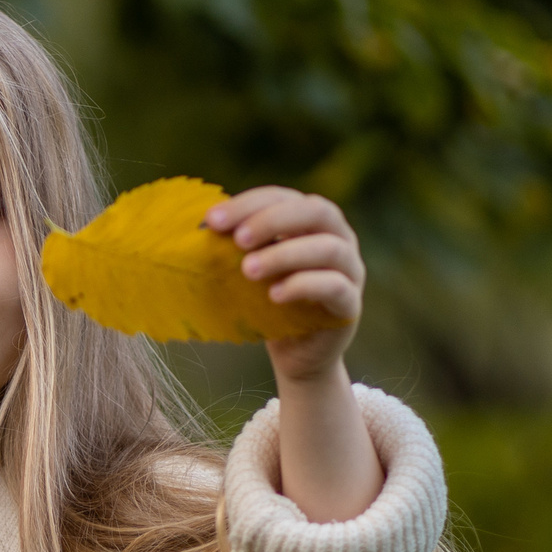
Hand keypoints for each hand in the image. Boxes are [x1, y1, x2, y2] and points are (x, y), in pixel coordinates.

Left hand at [204, 186, 363, 385]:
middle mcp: (339, 238)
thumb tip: (201, 227)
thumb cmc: (270, 303)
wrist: (296, 354)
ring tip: (248, 270)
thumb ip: (238, 246)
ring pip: (329, 248)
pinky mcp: (351, 304)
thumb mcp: (251, 269)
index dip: (248, 204)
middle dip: (273, 220)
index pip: (284, 197)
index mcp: (312, 221)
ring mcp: (351, 270)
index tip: (212, 220)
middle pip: (316, 211)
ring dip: (285, 254)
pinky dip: (303, 286)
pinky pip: (335, 287)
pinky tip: (274, 295)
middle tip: (238, 240)